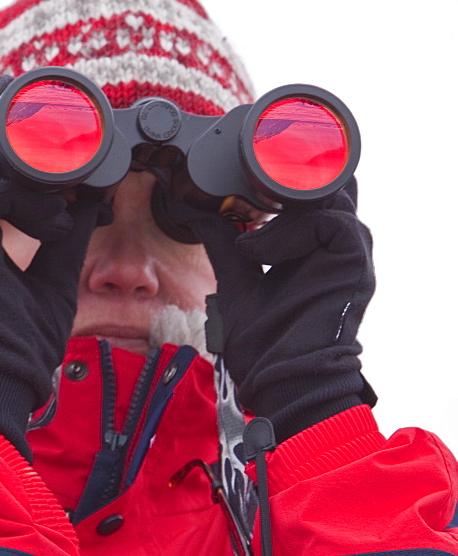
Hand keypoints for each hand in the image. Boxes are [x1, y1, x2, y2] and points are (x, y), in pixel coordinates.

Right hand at [0, 78, 108, 456]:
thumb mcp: (56, 269)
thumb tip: (91, 196)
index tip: (19, 108)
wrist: (9, 374)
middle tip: (13, 88)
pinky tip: (55, 216)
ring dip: (19, 167)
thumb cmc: (25, 332)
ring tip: (53, 174)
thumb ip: (68, 230)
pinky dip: (21, 199)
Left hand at [194, 185, 375, 441]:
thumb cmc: (263, 346)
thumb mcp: (235, 284)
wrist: (279, 381)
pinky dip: (293, 230)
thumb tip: (201, 216)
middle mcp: (332, 248)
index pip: (310, 195)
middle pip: (328, 188)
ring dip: (292, 201)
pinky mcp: (354, 268)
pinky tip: (260, 251)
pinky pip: (333, 225)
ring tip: (254, 221)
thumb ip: (225, 247)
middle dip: (292, 179)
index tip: (246, 173)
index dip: (284, 178)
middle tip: (253, 182)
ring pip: (333, 198)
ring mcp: (347, 257)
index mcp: (309, 250)